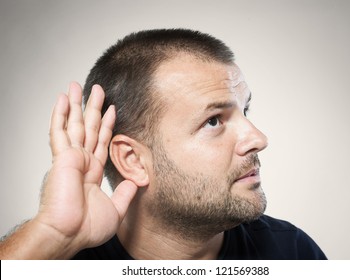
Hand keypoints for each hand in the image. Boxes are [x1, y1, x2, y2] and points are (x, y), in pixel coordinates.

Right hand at [36, 82, 136, 255]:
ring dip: (76, 104)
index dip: (106, 125)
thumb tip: (136, 183)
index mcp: (92, 171)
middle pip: (88, 128)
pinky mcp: (61, 158)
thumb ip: (125, 194)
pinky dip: (60, 114)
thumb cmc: (86, 228)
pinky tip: (62, 100)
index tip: (111, 109)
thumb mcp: (116, 209)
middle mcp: (81, 161)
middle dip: (92, 107)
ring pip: (74, 124)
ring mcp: (70, 158)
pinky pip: (59, 131)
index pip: (101, 141)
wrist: (69, 234)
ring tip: (77, 86)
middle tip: (96, 89)